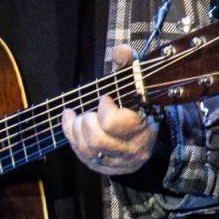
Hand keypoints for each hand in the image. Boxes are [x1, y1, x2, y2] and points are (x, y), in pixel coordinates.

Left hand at [61, 45, 159, 177]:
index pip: (115, 123)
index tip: (104, 99)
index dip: (104, 109)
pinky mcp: (105, 168)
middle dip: (86, 122)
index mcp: (143, 128)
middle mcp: (132, 150)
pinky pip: (83, 156)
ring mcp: (118, 162)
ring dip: (77, 130)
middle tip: (88, 111)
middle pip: (97, 140)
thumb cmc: (137, 103)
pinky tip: (71, 121)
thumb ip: (129, 65)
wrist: (147, 133)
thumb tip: (120, 50)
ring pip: (88, 150)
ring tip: (80, 117)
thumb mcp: (135, 82)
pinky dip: (72, 136)